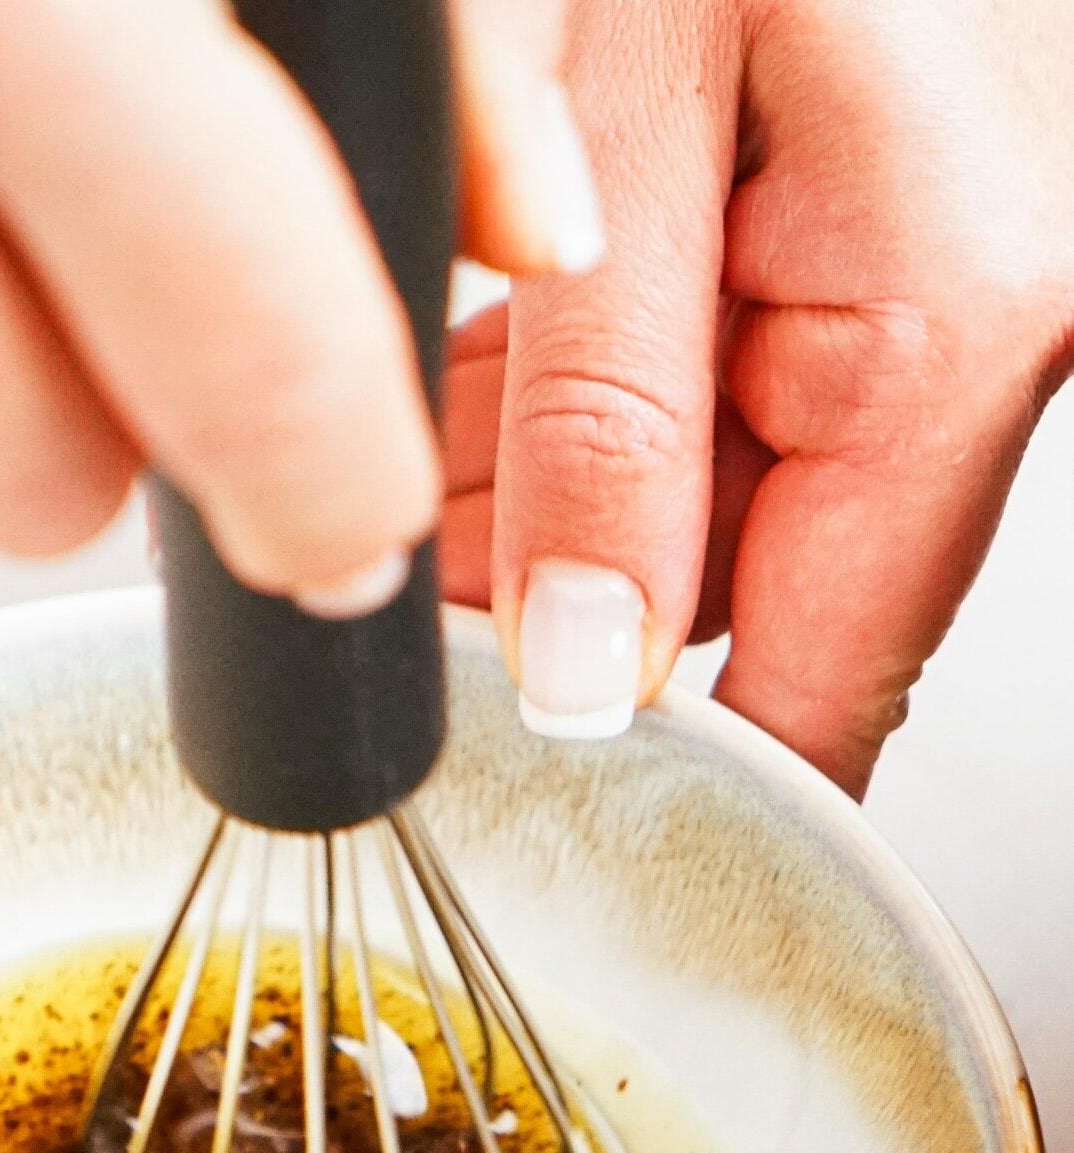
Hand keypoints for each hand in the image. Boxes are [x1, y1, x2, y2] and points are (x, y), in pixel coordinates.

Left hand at [443, 0, 1073, 792]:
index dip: (672, 786)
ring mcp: (932, 291)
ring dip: (554, 498)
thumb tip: (579, 671)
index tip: (536, 828)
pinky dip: (586, 403)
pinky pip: (721, 400)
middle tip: (399, 565)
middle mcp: (974, 325)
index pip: (821, 692)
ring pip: (712, 507)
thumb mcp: (621, 104)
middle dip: (554, 604)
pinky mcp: (871, 250)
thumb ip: (601, 407)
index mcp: (950, 326)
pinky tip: (494, 359)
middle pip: (746, 601)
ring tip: (432, 425)